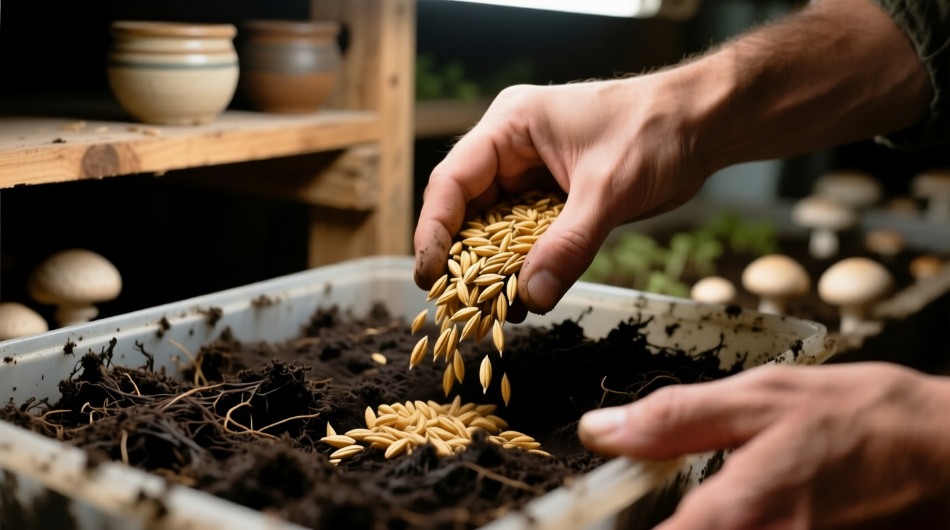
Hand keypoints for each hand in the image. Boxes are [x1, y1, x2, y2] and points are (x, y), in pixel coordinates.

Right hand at [413, 76, 712, 315]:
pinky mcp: (555, 197)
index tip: (430, 275)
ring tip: (492, 311)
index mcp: (510, 126)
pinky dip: (527, 266)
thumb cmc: (656, 130)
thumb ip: (570, 244)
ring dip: (495, 268)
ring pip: (497, 227)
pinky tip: (526, 298)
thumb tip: (533, 297)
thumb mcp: (609, 189)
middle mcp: (512, 149)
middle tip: (457, 305)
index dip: (434, 230)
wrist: (704, 123)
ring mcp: (533, 173)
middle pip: (467, 208)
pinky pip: (529, 236)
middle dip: (463, 257)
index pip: (453, 180)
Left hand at [579, 363, 949, 528]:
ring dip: (686, 524)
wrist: (947, 452)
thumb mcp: (762, 398)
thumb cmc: (862, 420)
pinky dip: (725, 527)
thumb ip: (675, 419)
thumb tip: (602, 430)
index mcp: (738, 513)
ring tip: (680, 500)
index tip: (582, 519)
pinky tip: (725, 510)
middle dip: (656, 523)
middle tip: (634, 504)